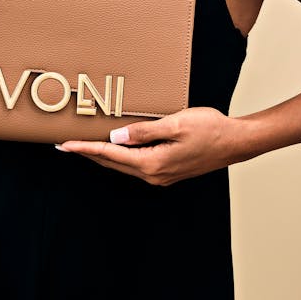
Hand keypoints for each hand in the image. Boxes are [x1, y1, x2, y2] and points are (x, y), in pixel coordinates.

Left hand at [55, 106, 236, 185]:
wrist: (235, 142)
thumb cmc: (209, 128)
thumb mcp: (175, 124)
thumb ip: (143, 132)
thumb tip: (116, 138)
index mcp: (153, 163)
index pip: (111, 155)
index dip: (85, 148)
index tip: (65, 144)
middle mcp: (154, 175)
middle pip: (112, 163)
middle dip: (88, 153)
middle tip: (65, 145)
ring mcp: (161, 175)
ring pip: (123, 165)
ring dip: (102, 156)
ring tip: (83, 145)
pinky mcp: (167, 171)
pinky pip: (136, 165)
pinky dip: (120, 157)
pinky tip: (114, 148)